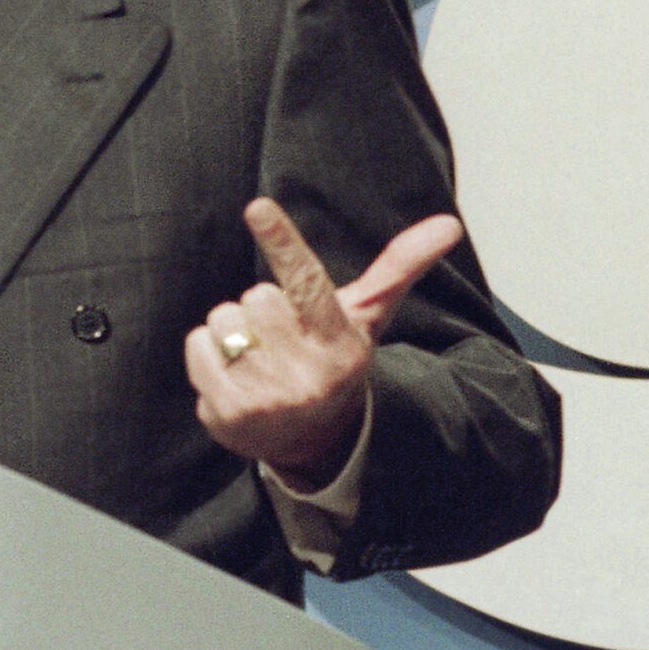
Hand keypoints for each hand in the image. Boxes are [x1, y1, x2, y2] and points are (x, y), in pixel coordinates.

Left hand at [184, 198, 464, 489]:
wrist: (313, 442)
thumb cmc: (334, 358)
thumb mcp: (366, 317)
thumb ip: (400, 267)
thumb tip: (450, 223)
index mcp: (342, 341)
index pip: (308, 280)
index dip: (283, 241)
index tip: (257, 207)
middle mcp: (311, 373)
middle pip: (257, 296)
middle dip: (260, 307)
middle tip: (280, 336)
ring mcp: (270, 397)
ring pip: (224, 319)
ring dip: (232, 330)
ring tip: (257, 358)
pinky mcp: (231, 414)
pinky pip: (198, 346)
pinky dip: (206, 351)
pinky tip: (232, 374)